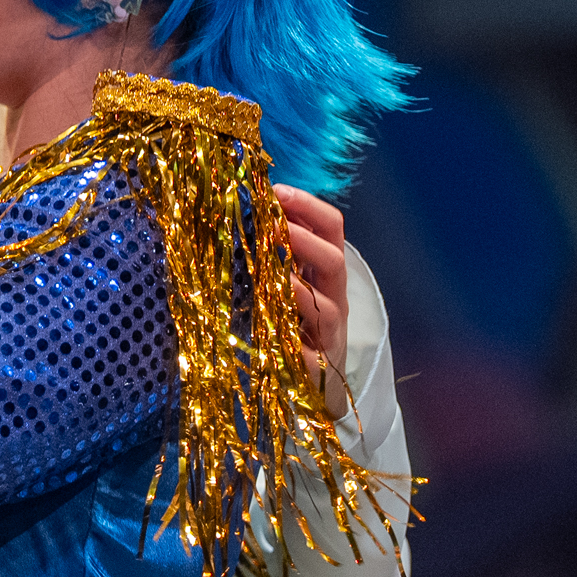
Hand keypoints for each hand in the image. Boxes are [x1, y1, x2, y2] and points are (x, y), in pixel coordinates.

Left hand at [275, 184, 350, 417]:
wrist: (316, 386)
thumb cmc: (295, 325)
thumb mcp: (288, 284)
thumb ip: (274, 253)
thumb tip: (242, 212)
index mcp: (326, 272)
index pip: (332, 229)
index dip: (308, 206)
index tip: (276, 190)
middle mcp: (334, 298)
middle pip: (335, 262)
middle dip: (305, 240)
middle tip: (274, 225)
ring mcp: (329, 334)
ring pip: (326, 307)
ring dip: (297, 288)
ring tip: (274, 276)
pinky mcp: (317, 368)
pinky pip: (309, 356)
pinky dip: (294, 346)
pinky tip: (274, 338)